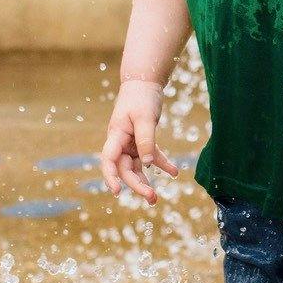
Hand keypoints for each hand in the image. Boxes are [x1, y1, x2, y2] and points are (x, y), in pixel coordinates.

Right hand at [98, 78, 178, 203]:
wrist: (145, 83)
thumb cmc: (141, 98)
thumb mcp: (145, 118)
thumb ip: (146, 140)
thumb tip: (147, 164)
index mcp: (116, 135)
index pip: (109, 160)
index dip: (110, 177)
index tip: (116, 191)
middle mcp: (120, 143)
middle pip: (124, 169)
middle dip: (136, 185)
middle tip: (152, 198)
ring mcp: (131, 143)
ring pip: (136, 167)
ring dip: (146, 181)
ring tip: (156, 198)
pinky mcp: (142, 141)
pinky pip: (150, 157)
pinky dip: (161, 164)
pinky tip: (174, 172)